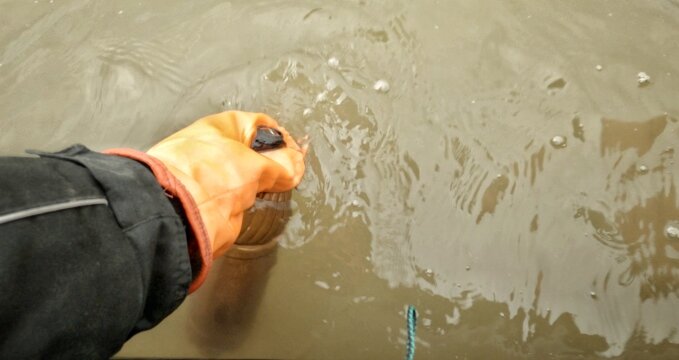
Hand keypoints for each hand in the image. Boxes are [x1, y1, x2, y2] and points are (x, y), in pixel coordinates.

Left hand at [146, 111, 305, 257]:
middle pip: (253, 151)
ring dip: (261, 183)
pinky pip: (238, 197)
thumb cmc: (211, 174)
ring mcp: (211, 175)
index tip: (296, 153)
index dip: (280, 137)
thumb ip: (280, 167)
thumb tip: (293, 169)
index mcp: (220, 127)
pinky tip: (258, 203)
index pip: (258, 124)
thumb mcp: (256, 165)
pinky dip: (250, 200)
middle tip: (290, 173)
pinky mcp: (211, 201)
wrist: (181, 212)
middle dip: (273, 163)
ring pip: (246, 176)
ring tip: (276, 189)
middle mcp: (214, 148)